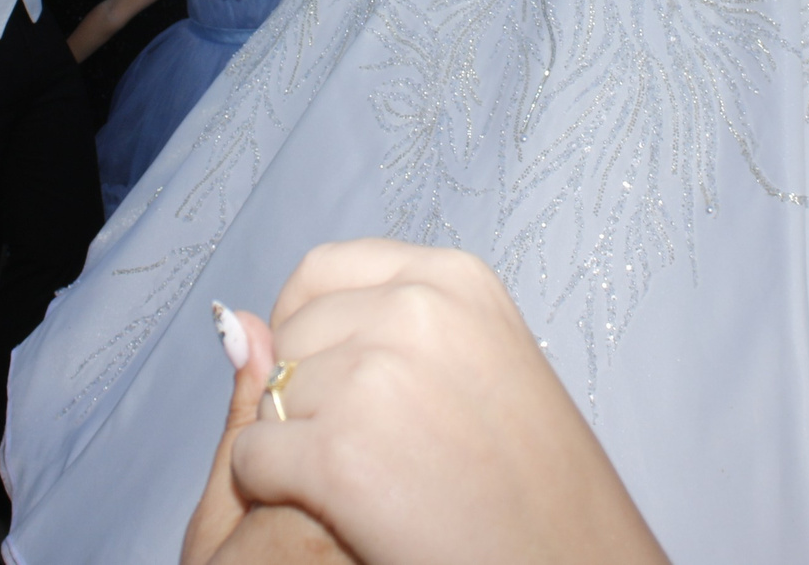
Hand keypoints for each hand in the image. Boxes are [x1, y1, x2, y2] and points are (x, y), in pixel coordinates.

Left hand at [217, 241, 670, 564]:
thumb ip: (362, 330)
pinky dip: (274, 492)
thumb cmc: (532, 483)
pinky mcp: (338, 453)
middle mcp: (414, 310)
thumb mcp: (476, 366)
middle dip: (305, 393)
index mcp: (454, 279)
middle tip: (376, 448)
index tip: (344, 382)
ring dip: (294, 446)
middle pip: (291, 337)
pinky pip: (253, 459)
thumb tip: (234, 322)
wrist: (574, 562)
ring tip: (372, 481)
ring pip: (268, 398)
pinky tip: (342, 510)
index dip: (313, 331)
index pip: (322, 272)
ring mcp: (374, 378)